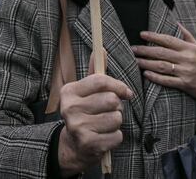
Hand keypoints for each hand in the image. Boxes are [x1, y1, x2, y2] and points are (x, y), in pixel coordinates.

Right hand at [58, 55, 132, 176]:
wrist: (74, 146)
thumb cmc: (85, 112)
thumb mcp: (86, 91)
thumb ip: (95, 70)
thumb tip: (101, 49)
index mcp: (69, 91)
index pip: (100, 81)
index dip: (118, 85)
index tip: (126, 92)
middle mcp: (69, 109)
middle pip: (111, 100)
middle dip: (117, 106)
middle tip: (109, 111)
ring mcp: (78, 127)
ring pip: (116, 118)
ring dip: (117, 122)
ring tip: (105, 124)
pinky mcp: (88, 145)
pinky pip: (117, 136)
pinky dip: (116, 137)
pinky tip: (105, 137)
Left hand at [132, 23, 195, 118]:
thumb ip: (187, 35)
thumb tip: (176, 23)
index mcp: (190, 48)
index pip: (168, 39)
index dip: (154, 36)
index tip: (142, 34)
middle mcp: (188, 58)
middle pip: (162, 53)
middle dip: (145, 50)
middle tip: (132, 48)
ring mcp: (186, 72)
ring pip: (162, 66)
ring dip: (147, 63)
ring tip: (136, 61)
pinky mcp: (185, 84)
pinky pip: (167, 80)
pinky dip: (156, 77)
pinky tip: (146, 74)